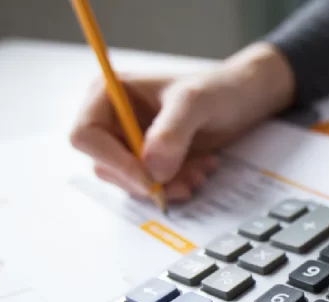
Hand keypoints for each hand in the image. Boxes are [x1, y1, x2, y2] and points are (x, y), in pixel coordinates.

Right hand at [70, 42, 293, 201]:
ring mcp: (129, 143)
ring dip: (167, 185)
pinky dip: (176, 185)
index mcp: (108, 94)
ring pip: (131, 182)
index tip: (150, 179)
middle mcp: (111, 119)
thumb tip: (151, 169)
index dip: (114, 162)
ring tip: (201, 171)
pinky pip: (151, 185)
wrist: (242, 99)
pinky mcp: (148, 161)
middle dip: (147, 179)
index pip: (86, 136)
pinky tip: (201, 170)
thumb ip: (172, 132)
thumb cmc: (217, 89)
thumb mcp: (196, 103)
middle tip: (188, 180)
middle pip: (106, 165)